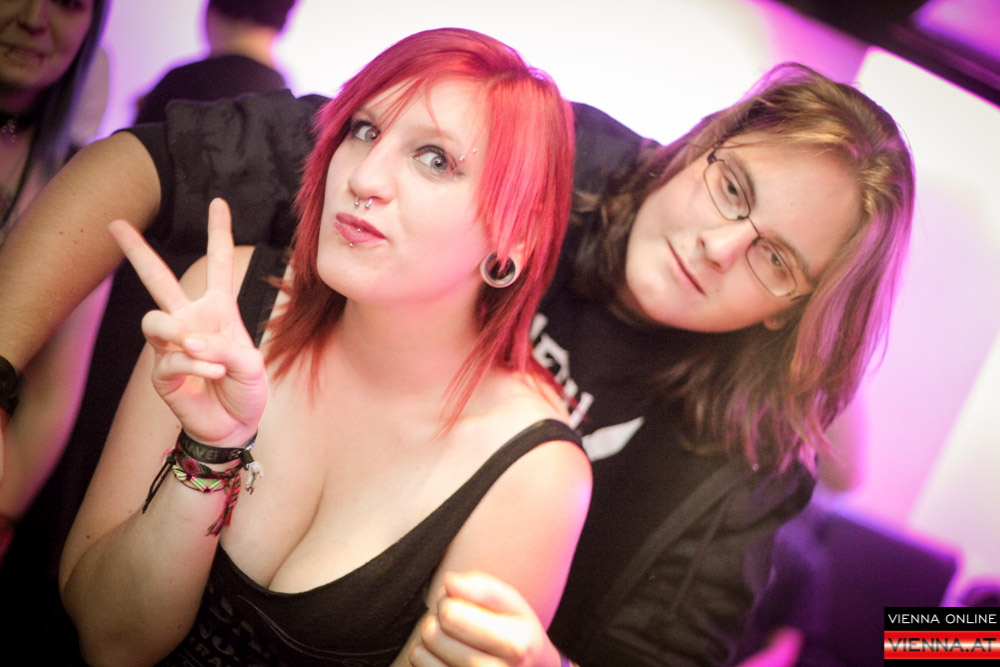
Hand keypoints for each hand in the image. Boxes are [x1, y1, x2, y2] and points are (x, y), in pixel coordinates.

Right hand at [108, 199, 266, 447]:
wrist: (235, 425)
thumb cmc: (246, 389)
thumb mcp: (250, 364)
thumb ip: (224, 346)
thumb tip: (188, 340)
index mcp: (219, 309)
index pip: (218, 264)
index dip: (219, 233)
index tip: (218, 201)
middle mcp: (191, 320)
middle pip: (158, 279)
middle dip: (136, 250)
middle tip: (115, 223)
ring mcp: (173, 345)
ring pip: (154, 320)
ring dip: (175, 332)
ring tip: (198, 346)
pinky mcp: (162, 373)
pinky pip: (170, 358)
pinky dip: (195, 364)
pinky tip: (212, 371)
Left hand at [410, 571, 563, 666]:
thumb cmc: (515, 631)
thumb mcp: (511, 605)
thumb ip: (483, 588)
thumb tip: (450, 582)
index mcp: (515, 645)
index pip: (450, 615)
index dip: (448, 599)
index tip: (459, 601)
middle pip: (433, 634)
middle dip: (438, 618)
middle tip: (456, 619)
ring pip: (419, 653)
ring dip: (431, 638)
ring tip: (452, 637)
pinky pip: (418, 666)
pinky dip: (425, 656)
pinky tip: (445, 655)